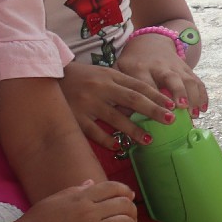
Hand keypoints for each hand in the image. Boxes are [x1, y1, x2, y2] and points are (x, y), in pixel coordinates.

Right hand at [13, 179, 137, 221]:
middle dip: (131, 210)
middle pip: (124, 205)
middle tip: (129, 216)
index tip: (128, 197)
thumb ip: (75, 191)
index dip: (126, 192)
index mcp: (81, 197)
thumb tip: (91, 183)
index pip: (115, 187)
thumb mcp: (53, 200)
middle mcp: (89, 212)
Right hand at [61, 59, 178, 149]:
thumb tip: (148, 98)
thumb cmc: (82, 77)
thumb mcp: (104, 74)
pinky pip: (93, 132)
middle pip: (132, 99)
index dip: (157, 97)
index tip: (173, 107)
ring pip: (115, 118)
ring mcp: (87, 103)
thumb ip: (122, 84)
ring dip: (133, 130)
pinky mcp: (73, 117)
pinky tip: (118, 146)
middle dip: (153, 111)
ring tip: (149, 140)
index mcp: (111, 76)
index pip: (139, 86)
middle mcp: (101, 88)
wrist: (47, 76)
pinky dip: (107, 140)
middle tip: (170, 120)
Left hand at [116, 35, 209, 118]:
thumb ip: (120, 90)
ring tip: (194, 114)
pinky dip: (202, 95)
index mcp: (139, 68)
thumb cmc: (130, 63)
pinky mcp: (187, 69)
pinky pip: (197, 81)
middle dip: (178, 93)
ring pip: (188, 80)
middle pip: (172, 79)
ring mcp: (176, 67)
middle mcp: (160, 66)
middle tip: (181, 109)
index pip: (146, 84)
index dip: (154, 98)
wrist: (149, 42)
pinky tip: (203, 108)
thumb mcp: (119, 71)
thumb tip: (121, 115)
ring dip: (193, 97)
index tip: (159, 113)